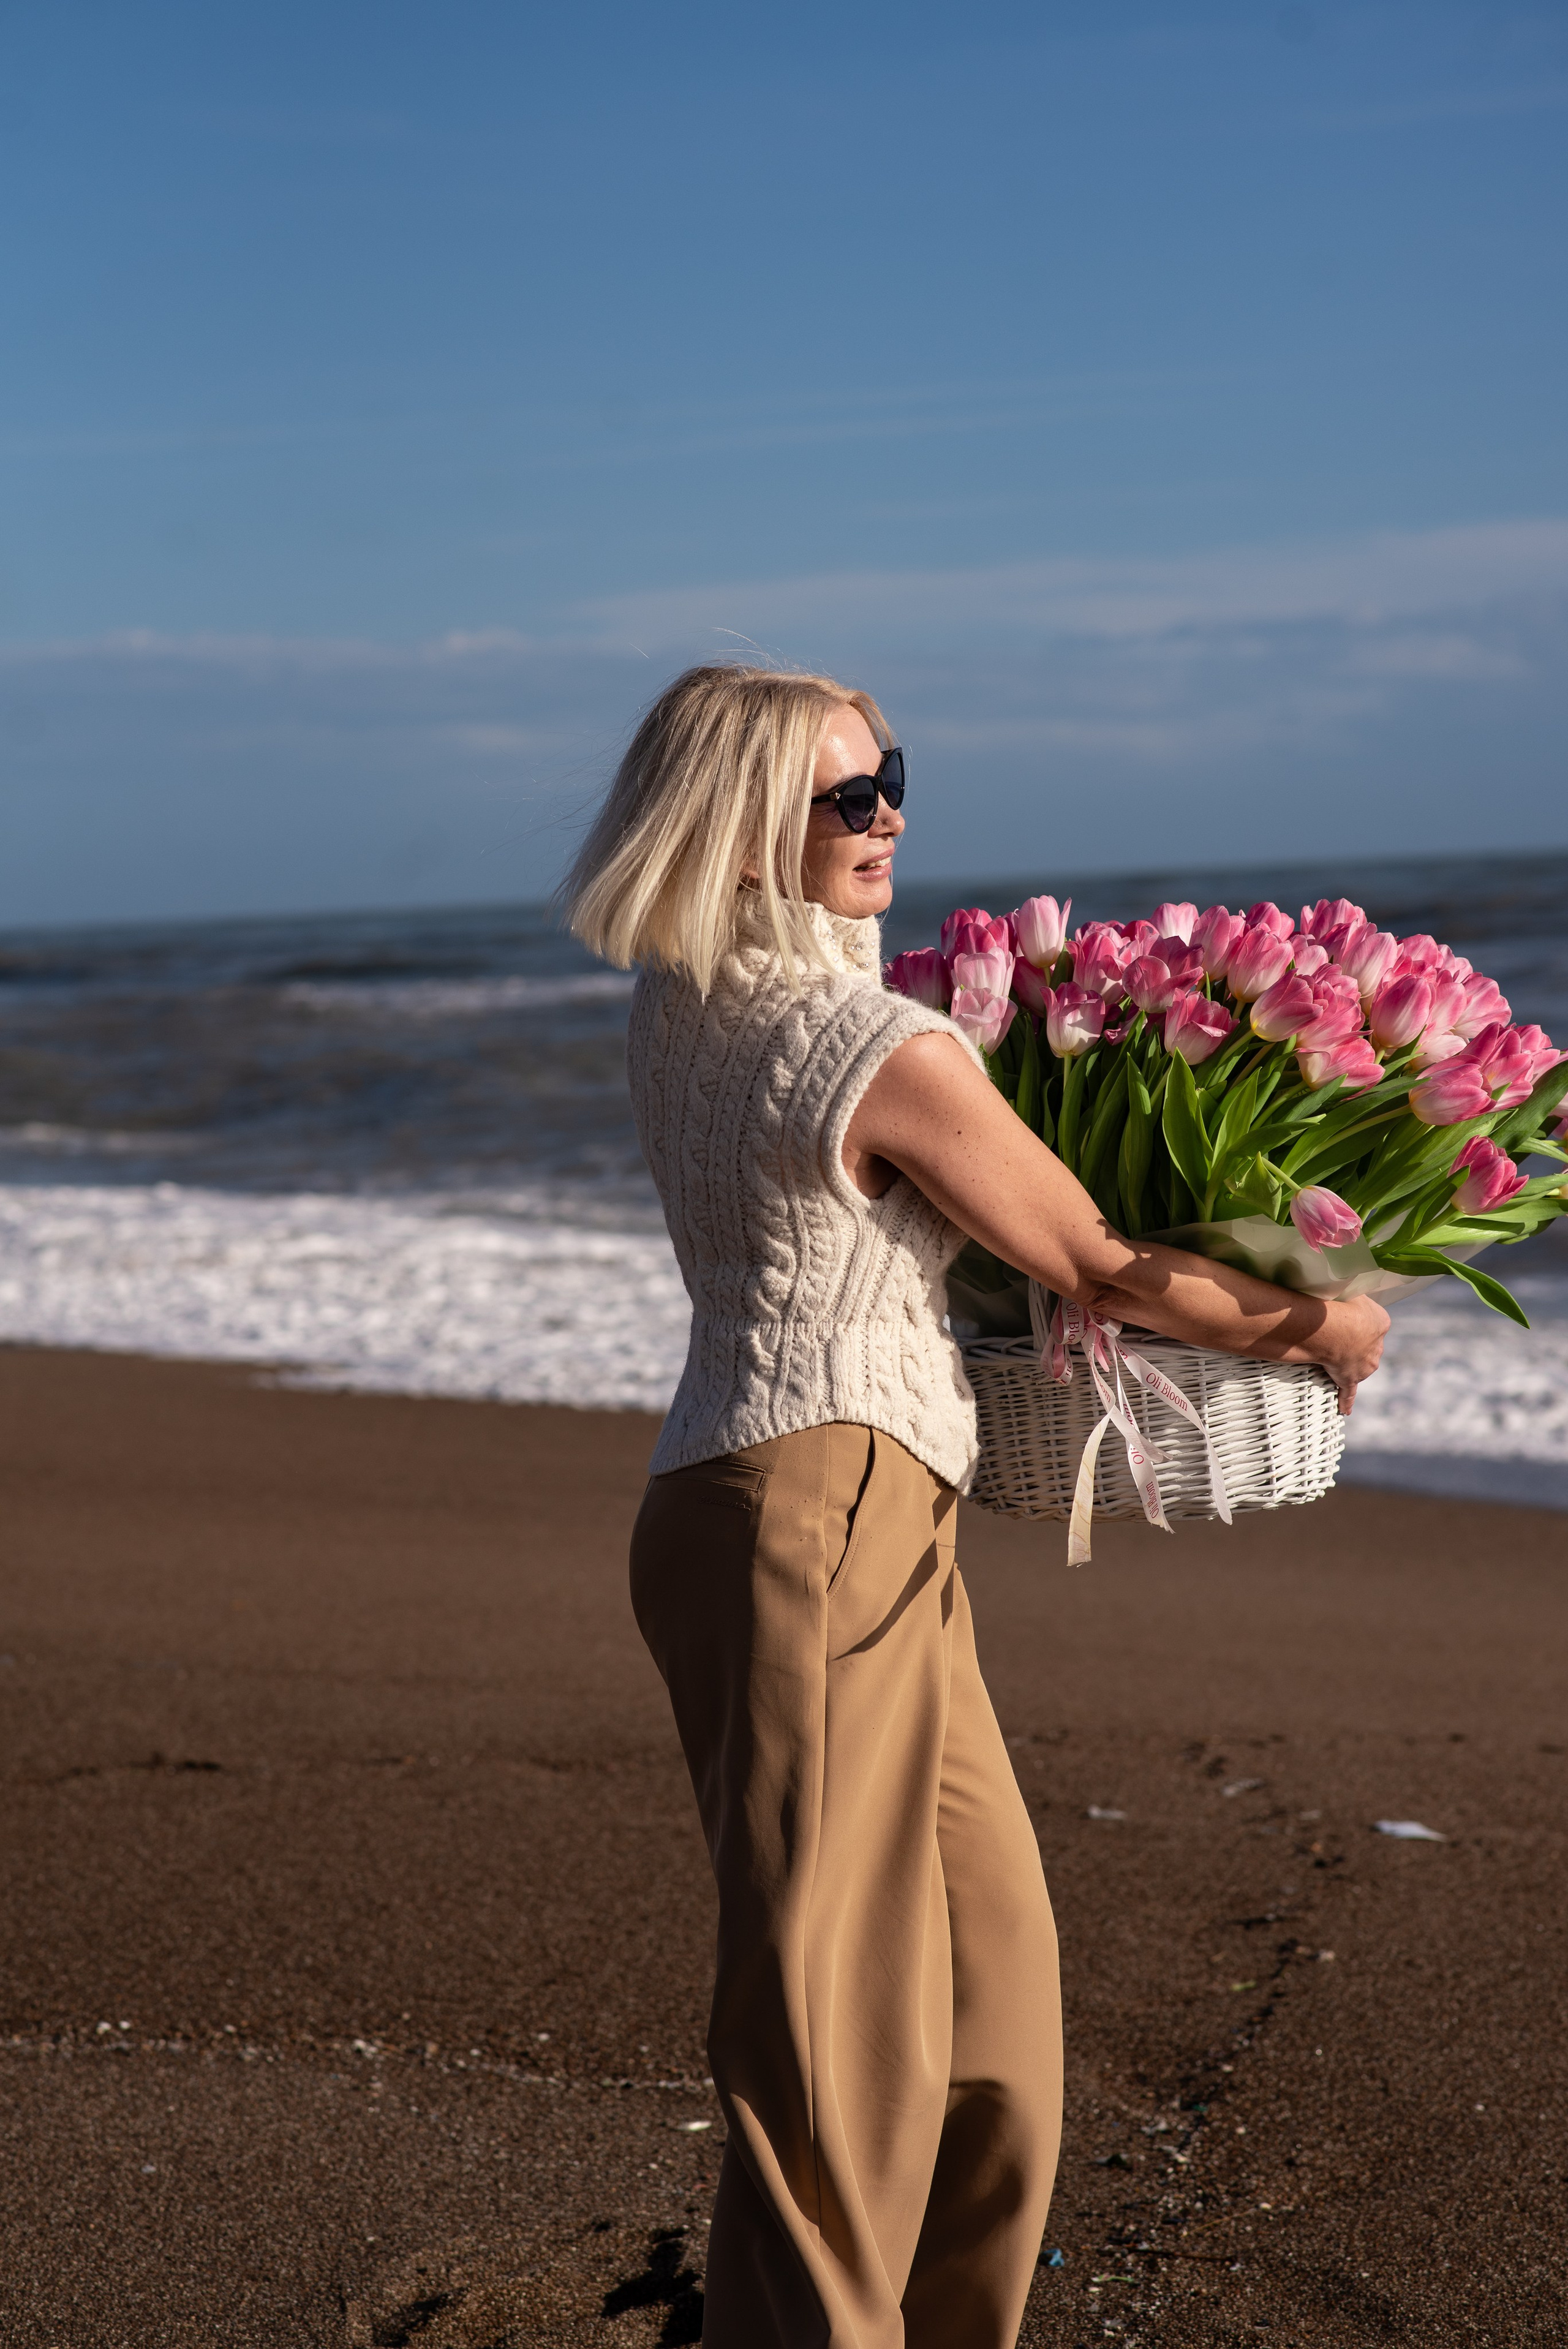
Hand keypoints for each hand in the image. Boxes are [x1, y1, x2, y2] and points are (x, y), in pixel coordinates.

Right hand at [1313, 1293, 1389, 1414]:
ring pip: (1359, 1365)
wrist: (1336, 1327)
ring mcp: (1363, 1366)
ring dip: (1348, 1362)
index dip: (1358, 1321)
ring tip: (1331, 1354)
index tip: (1346, 1317)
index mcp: (1381, 1323)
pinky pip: (1348, 1392)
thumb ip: (1357, 1297)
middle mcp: (1377, 1347)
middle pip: (1368, 1346)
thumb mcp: (1356, 1292)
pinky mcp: (1349, 1379)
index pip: (1374, 1323)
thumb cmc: (1344, 1305)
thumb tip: (1353, 1292)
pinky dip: (1346, 1401)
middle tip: (1335, 1335)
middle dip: (1354, 1343)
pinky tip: (1345, 1410)